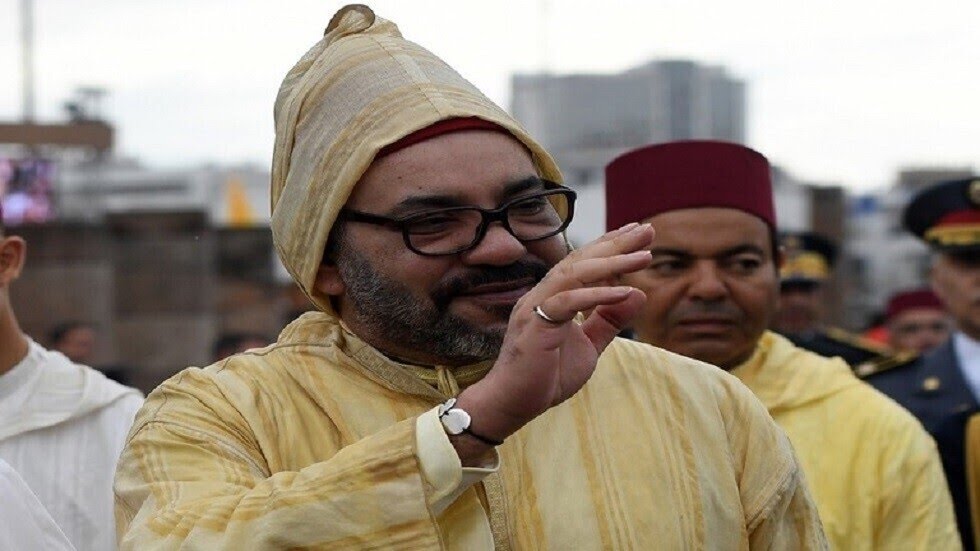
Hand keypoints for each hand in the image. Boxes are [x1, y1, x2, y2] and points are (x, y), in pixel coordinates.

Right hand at [454, 223, 653, 455]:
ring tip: (643, 255)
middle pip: (580, 260)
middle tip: (646, 229)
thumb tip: (638, 293)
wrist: (513, 404)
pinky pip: (568, 302)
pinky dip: (597, 295)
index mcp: (553, 297)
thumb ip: (609, 320)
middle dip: (615, 243)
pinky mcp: (534, 325)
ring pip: (573, 274)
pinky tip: (624, 290)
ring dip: (610, 262)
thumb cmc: (546, 376)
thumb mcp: (589, 346)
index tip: (639, 233)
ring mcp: (536, 307)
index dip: (611, 245)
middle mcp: (543, 295)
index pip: (583, 263)